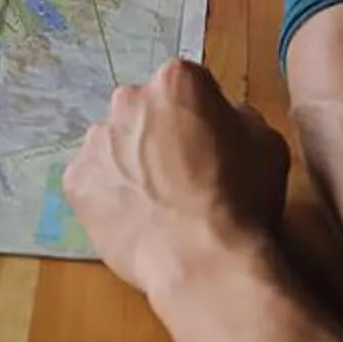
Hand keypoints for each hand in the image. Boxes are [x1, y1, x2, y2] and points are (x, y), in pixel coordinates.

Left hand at [63, 59, 290, 303]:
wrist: (202, 261)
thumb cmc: (241, 199)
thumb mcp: (267, 143)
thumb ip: (238, 117)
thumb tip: (222, 120)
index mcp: (176, 80)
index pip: (184, 87)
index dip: (199, 118)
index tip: (208, 145)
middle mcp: (127, 100)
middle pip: (143, 111)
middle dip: (158, 134)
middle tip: (181, 175)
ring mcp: (95, 140)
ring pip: (114, 144)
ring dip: (131, 163)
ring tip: (156, 203)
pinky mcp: (75, 181)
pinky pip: (93, 180)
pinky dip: (109, 195)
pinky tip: (135, 219)